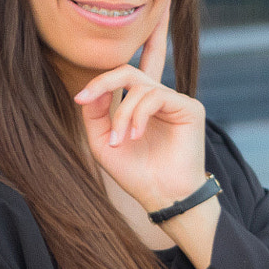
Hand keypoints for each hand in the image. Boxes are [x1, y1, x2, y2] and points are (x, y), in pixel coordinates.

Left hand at [71, 6, 206, 213]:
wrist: (162, 196)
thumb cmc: (135, 173)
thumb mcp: (102, 142)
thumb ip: (95, 112)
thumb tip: (96, 88)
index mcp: (140, 105)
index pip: (127, 75)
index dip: (101, 78)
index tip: (79, 98)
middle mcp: (158, 100)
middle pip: (128, 71)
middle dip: (102, 81)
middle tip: (83, 99)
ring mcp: (175, 102)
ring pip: (139, 87)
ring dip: (122, 114)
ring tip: (120, 141)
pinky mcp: (189, 108)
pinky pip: (157, 96)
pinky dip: (140, 115)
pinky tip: (136, 136)